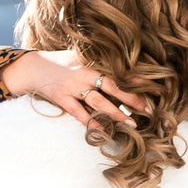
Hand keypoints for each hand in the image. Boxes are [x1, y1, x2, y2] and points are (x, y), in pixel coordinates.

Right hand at [3, 52, 143, 132]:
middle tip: (148, 109)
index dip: (138, 80)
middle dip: (132, 98)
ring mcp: (73, 86)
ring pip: (99, 102)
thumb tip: (126, 71)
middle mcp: (84, 73)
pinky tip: (105, 131)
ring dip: (116, 113)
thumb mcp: (81, 55)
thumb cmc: (61, 62)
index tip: (156, 87)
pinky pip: (80, 114)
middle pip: (113, 86)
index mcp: (92, 60)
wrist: (31, 67)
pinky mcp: (62, 99)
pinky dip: (92, 123)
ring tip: (132, 123)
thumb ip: (100, 62)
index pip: (119, 70)